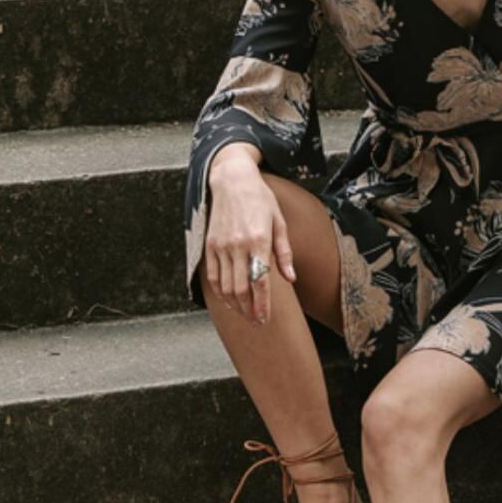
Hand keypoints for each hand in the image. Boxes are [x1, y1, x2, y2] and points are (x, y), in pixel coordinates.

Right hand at [204, 151, 297, 325]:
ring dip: (236, 305)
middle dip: (249, 310)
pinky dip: (220, 293)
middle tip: (257, 322)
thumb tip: (291, 278)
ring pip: (226, 286)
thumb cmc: (260, 199)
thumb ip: (284, 252)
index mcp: (259, 240)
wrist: (232, 180)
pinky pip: (214, 276)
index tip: (265, 319)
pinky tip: (230, 300)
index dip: (262, 305)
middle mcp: (238, 245)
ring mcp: (221, 246)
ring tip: (246, 315)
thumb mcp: (279, 222)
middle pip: (241, 289)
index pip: (260, 281)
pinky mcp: (210, 245)